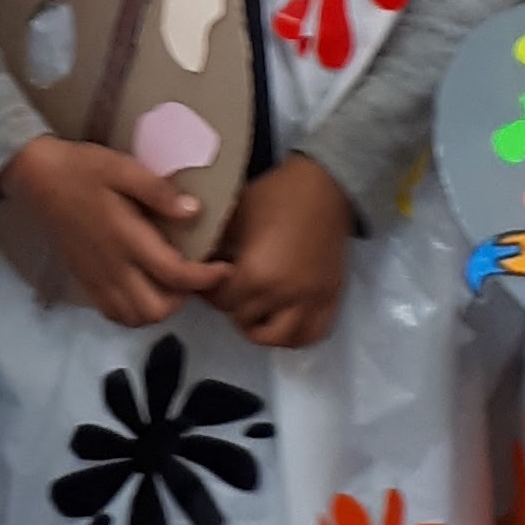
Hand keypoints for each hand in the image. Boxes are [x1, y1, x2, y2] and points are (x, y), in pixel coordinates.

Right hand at [6, 131, 214, 325]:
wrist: (37, 178)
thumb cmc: (83, 168)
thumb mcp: (123, 168)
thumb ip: (158, 191)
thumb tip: (194, 212)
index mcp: (126, 238)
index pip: (174, 274)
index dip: (205, 278)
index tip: (223, 269)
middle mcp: (111, 267)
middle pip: (156, 309)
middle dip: (182, 298)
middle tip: (192, 274)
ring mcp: (95, 278)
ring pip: (135, 318)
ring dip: (159, 308)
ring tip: (169, 284)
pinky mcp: (84, 281)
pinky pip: (113, 314)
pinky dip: (134, 312)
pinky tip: (142, 289)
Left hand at [208, 155, 351, 349]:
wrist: (325, 184)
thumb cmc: (275, 195)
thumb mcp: (234, 216)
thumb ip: (213, 246)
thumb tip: (193, 263)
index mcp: (256, 275)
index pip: (222, 303)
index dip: (208, 292)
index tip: (206, 282)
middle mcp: (284, 296)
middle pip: (247, 322)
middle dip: (234, 307)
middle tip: (230, 290)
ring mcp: (311, 300)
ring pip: (282, 339)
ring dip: (265, 330)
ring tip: (257, 311)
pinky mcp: (331, 298)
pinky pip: (314, 333)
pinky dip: (297, 334)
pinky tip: (285, 318)